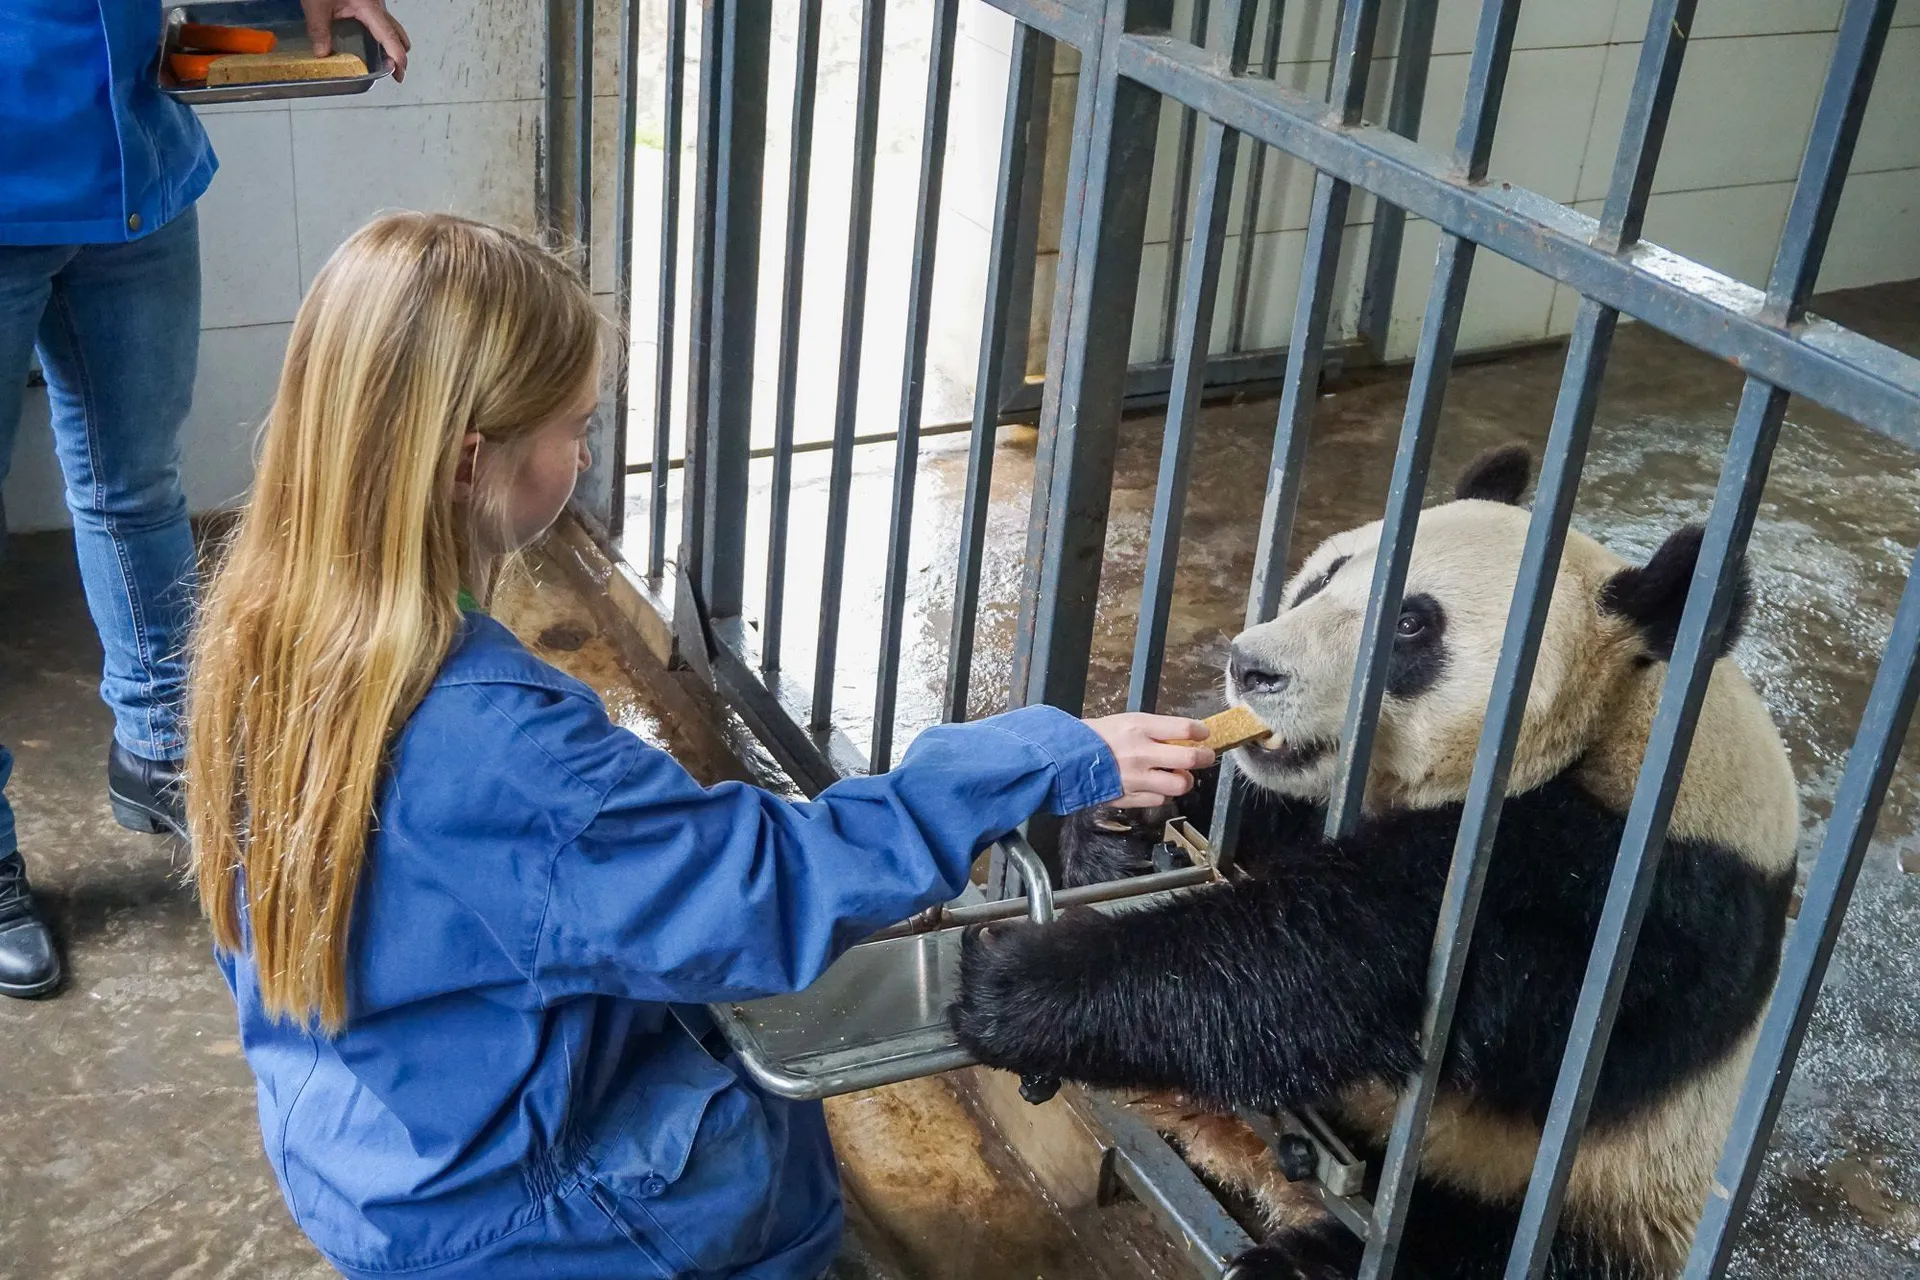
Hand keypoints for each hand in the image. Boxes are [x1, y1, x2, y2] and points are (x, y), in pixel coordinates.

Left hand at [302, 0, 410, 81]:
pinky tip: (368, 37)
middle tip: (394, 69)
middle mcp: (376, 5)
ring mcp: (373, 1)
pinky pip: (378, 17)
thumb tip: (322, 54)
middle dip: (398, 51)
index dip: (397, 57)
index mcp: (369, 8)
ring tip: (384, 58)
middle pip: (397, 32)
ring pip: (389, 24)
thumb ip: (319, 31)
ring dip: (390, 41)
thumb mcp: (316, 5)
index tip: (399, 74)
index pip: (389, 37)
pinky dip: (379, 31)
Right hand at [1083, 713, 1213, 808]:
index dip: (1201, 733)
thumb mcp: (1129, 722)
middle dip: (1204, 758)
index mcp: (1140, 728)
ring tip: (1179, 774)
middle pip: (1190, 759)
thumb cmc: (1099, 737)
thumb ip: (1157, 730)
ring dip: (1184, 779)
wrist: (1069, 759)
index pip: (1185, 729)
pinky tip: (1156, 785)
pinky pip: (1161, 799)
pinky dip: (1163, 792)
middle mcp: (1142, 753)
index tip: (1203, 735)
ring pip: (1180, 784)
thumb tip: (1186, 736)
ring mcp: (1137, 778)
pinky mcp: (1131, 797)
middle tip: (1204, 756)